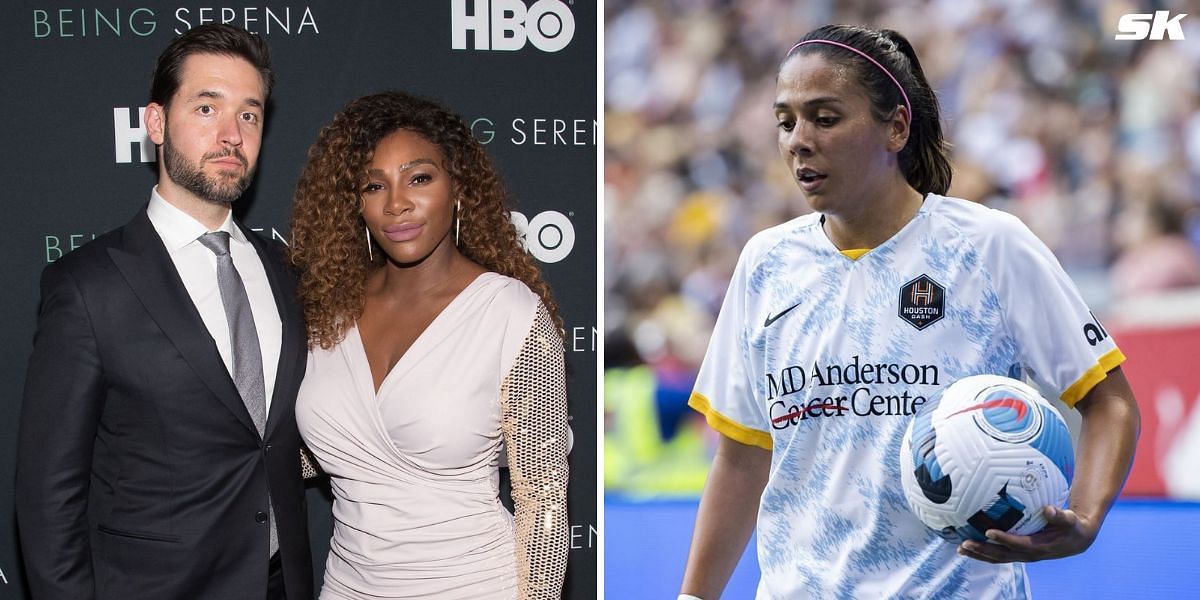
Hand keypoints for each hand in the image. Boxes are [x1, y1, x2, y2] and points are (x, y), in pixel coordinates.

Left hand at [957, 506, 1098, 562]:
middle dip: (983, 550)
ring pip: (997, 558)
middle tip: (964, 543)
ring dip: (979, 554)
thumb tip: (1048, 508)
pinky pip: (999, 555)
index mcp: (1040, 546)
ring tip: (960, 549)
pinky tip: (969, 545)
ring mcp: (1022, 555)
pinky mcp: (1019, 553)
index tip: (988, 532)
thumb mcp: (1070, 520)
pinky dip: (984, 552)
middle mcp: (1028, 554)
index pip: (1018, 544)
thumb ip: (1060, 515)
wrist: (1076, 540)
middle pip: (1002, 555)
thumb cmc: (1072, 526)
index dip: (1004, 539)